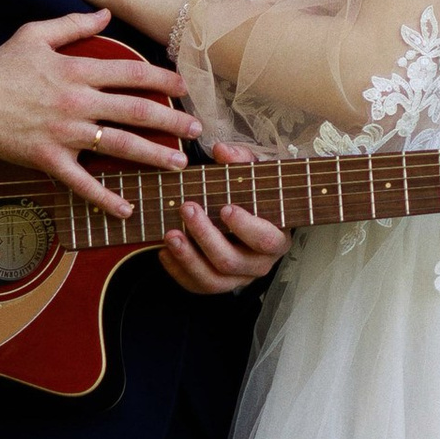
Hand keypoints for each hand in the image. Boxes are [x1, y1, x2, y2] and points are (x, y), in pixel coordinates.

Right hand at [0, 9, 196, 217]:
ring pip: (119, 146)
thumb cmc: (0, 66)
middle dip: (171, 121)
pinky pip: (82, 183)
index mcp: (77, 71)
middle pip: (135, 111)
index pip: (131, 73)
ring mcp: (65, 134)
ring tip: (177, 164)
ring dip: (152, 156)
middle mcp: (77, 103)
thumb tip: (106, 13)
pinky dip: (105, 198)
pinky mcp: (49, 159)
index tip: (183, 86)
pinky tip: (126, 208)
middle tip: (196, 130)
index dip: (162, 79)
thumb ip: (74, 23)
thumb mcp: (35, 34)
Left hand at [158, 140, 289, 296]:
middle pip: (230, 260)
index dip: (245, 227)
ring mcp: (237, 278)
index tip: (225, 208)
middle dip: (205, 236)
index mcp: (275, 239)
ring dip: (187, 258)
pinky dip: (177, 271)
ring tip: (170, 235)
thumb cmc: (251, 196)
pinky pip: (196, 286)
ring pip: (212, 280)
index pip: (265, 240)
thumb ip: (241, 161)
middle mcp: (258, 264)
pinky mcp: (216, 284)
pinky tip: (164, 251)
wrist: (247, 217)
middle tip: (187, 208)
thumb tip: (222, 152)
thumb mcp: (253, 174)